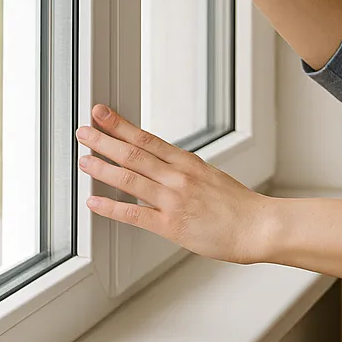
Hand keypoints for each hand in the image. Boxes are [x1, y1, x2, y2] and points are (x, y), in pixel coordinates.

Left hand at [77, 103, 268, 263]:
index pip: (148, 138)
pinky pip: (134, 215)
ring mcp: (174, 200)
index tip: (102, 113)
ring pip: (130, 179)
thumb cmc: (238, 206)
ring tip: (83, 159)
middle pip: (135, 154)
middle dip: (105, 140)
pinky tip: (94, 202)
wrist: (257, 227)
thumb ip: (183, 172)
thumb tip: (160, 166)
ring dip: (103, 167)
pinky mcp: (172, 225)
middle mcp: (178, 177)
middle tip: (83, 130)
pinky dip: (111, 208)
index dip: (121, 125)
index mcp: (188, 163)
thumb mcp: (210, 177)